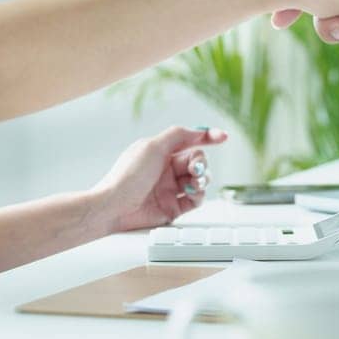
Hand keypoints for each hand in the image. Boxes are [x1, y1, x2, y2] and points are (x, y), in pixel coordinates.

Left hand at [90, 125, 226, 232]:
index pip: (188, 140)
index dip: (207, 137)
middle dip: (200, 162)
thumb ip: (177, 135)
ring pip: (199, 180)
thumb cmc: (128, 176)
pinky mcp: (173, 207)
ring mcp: (170, 189)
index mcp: (160, 152)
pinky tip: (192, 193)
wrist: (115, 207)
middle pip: (197, 160)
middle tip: (194, 168)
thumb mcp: (152, 146)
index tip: (222, 136)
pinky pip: (195, 199)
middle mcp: (166, 169)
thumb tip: (197, 130)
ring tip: (193, 182)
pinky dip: (198, 195)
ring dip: (202, 179)